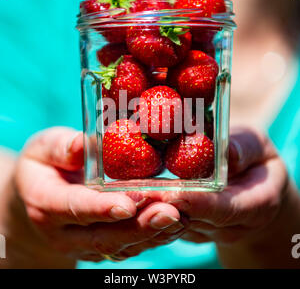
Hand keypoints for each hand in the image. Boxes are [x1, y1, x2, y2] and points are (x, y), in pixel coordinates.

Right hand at [10, 127, 185, 266]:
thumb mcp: (44, 148)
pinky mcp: (98, 247)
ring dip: (151, 235)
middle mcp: (64, 233)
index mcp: (46, 203)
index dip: (101, 208)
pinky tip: (173, 225)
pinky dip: (151, 238)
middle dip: (138, 226)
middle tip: (169, 213)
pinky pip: (126, 248)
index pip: (75, 208)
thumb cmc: (43, 166)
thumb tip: (86, 143)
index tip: (128, 205)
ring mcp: (82, 245)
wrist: (37, 196)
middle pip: (103, 235)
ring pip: (119, 247)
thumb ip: (62, 147)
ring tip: (178, 219)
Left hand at [129, 127, 295, 257]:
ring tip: (122, 194)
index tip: (172, 194)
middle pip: (193, 220)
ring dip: (149, 210)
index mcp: (255, 206)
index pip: (225, 209)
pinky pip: (170, 221)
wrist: (255, 190)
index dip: (197, 202)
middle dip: (161, 207)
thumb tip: (227, 151)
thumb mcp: (258, 147)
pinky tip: (127, 193)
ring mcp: (209, 230)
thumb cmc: (258, 162)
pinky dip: (149, 207)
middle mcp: (230, 226)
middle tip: (133, 193)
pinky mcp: (192, 228)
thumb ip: (244, 148)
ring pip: (176, 224)